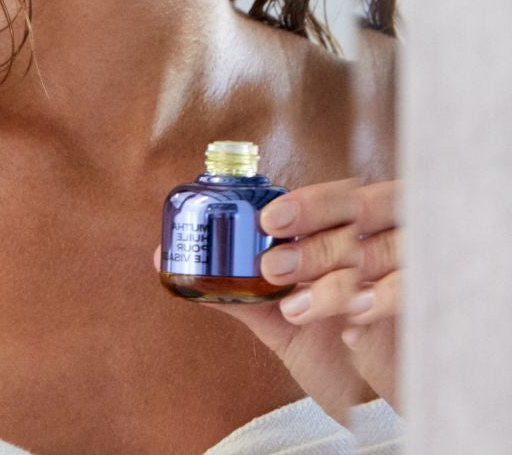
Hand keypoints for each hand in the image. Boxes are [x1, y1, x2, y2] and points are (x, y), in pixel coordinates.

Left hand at [154, 177, 400, 421]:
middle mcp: (386, 237)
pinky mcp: (433, 303)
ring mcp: (415, 265)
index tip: (267, 217)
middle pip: (360, 212)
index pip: (338, 198)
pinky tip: (349, 325)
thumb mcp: (279, 320)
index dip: (306, 203)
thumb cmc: (329, 348)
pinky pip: (415, 290)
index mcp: (351, 230)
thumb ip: (233, 289)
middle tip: (270, 264)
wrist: (376, 400)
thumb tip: (165, 259)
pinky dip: (381, 302)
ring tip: (293, 302)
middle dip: (313, 234)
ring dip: (334, 276)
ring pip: (383, 250)